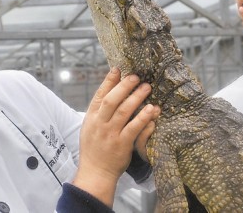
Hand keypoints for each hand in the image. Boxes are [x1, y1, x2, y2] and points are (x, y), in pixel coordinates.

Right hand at [72, 68, 157, 206]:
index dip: (108, 81)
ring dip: (136, 97)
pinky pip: (134, 128)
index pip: (100, 95)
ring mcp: (111, 134)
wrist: (96, 172)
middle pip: (112, 100)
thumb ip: (99, 111)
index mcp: (91, 118)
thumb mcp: (89, 127)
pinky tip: (152, 109)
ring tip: (147, 88)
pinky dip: (143, 118)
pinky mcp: (122, 144)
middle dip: (124, 86)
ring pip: (124, 111)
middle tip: (136, 76)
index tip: (118, 69)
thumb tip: (109, 91)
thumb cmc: (94, 148)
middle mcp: (100, 124)